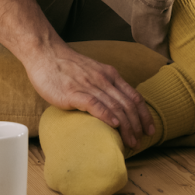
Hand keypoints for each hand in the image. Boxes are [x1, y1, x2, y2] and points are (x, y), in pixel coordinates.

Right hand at [26, 41, 153, 149]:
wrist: (45, 53)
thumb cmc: (66, 66)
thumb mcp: (92, 73)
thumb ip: (102, 87)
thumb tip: (112, 108)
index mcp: (110, 75)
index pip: (134, 97)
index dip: (144, 115)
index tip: (149, 129)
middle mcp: (104, 80)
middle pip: (128, 105)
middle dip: (137, 125)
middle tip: (141, 141)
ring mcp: (90, 85)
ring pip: (115, 107)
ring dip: (126, 126)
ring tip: (131, 141)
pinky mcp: (73, 92)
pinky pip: (95, 104)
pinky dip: (106, 115)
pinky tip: (113, 126)